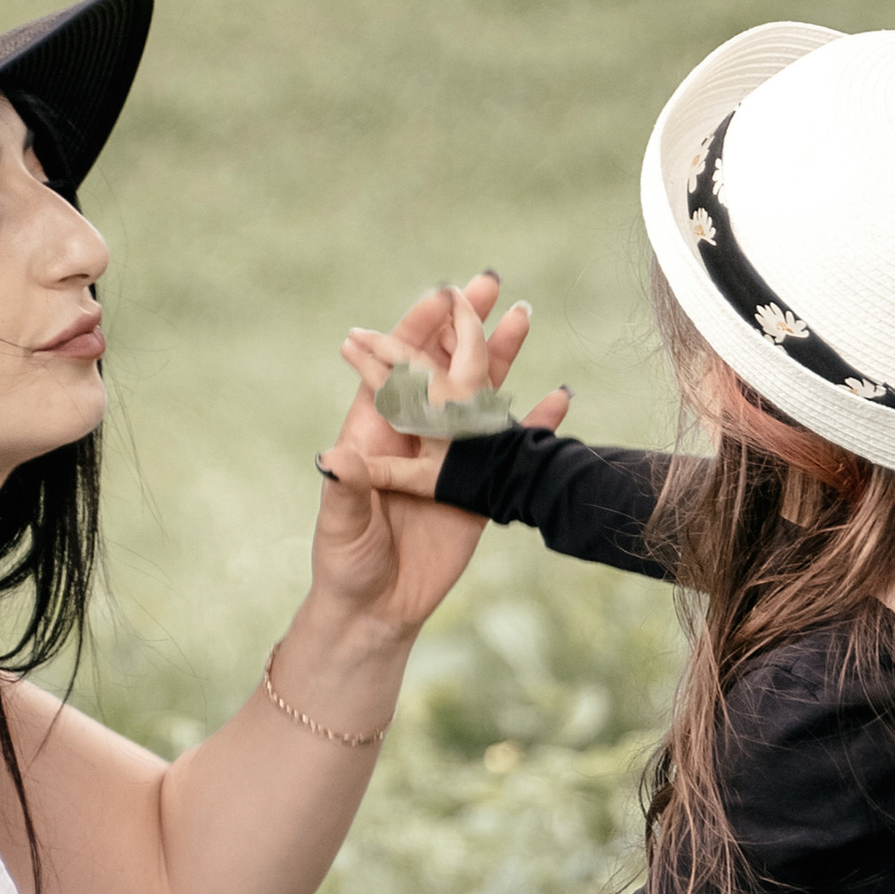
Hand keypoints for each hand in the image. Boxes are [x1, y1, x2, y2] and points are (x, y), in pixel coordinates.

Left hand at [309, 272, 572, 636]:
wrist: (376, 612)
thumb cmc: (345, 565)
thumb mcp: (341, 528)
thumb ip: (344, 492)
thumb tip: (334, 458)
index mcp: (376, 436)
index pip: (397, 370)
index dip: (417, 330)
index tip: (441, 296)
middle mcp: (415, 438)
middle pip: (442, 368)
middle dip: (464, 324)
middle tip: (487, 281)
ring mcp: (450, 460)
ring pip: (479, 396)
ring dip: (501, 356)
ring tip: (523, 314)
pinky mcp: (477, 490)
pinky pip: (511, 448)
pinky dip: (536, 422)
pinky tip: (561, 396)